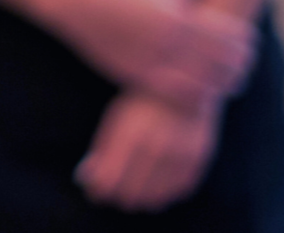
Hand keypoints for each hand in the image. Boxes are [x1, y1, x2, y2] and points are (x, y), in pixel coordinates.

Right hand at [51, 0, 252, 109]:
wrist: (80, 6)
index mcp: (181, 14)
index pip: (227, 33)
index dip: (246, 40)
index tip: (252, 43)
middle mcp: (173, 40)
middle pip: (222, 61)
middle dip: (240, 65)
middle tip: (247, 67)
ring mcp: (158, 61)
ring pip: (205, 82)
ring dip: (224, 85)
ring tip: (233, 85)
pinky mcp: (142, 77)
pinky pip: (179, 94)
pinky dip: (198, 97)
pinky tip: (206, 97)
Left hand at [76, 89, 220, 210]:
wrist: (186, 83)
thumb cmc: (141, 102)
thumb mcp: (115, 119)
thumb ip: (101, 151)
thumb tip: (86, 179)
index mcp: (129, 135)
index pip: (107, 182)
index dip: (97, 190)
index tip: (93, 189)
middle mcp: (155, 148)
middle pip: (129, 196)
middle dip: (116, 195)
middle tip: (113, 188)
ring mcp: (179, 157)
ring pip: (153, 200)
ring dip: (140, 197)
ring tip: (134, 186)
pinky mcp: (197, 161)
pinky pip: (177, 192)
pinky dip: (164, 192)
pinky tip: (156, 183)